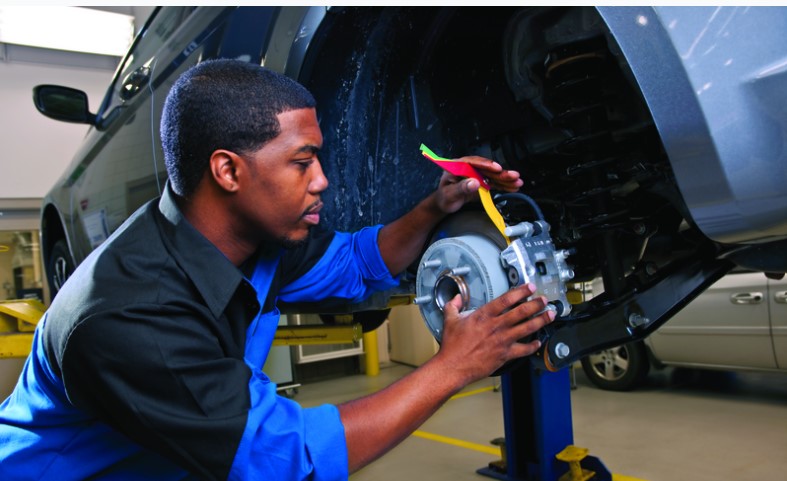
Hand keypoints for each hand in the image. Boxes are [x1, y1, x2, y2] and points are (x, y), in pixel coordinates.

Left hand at [434, 156, 523, 214]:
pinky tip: (513, 186)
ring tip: (517, 182)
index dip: (486, 164)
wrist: (444, 205)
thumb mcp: (449, 195)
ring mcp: (476, 174)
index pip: (472, 162)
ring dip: (505, 179)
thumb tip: (474, 183)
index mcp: (457, 166)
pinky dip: (504, 185)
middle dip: (501, 173)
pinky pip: (494, 182)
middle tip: (513, 175)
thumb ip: (461, 188)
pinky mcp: (482, 182)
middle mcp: (468, 168)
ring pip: (492, 175)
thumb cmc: (444, 198)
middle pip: (486, 169)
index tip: (496, 168)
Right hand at [435, 283, 554, 383]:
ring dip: (541, 320)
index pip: (506, 299)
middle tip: (544, 300)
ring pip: (527, 328)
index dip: (521, 291)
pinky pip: (524, 350)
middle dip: (536, 304)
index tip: (530, 287)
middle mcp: (496, 326)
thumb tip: (456, 297)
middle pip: (522, 311)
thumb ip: (453, 305)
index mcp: (484, 316)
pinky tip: (538, 343)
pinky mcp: (505, 355)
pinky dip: (533, 346)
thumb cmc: (452, 346)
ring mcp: (503, 340)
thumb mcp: (450, 320)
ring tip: (549, 315)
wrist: (453, 366)